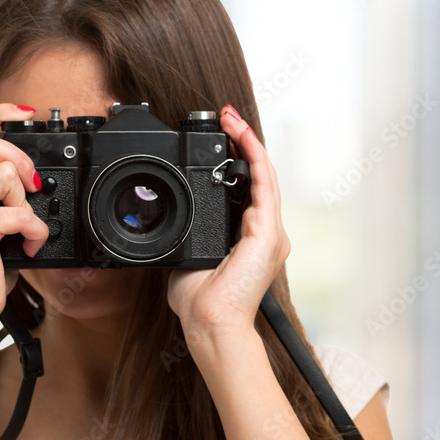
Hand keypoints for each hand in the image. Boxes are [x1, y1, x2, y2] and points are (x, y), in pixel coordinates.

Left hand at [167, 105, 290, 345]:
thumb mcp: (187, 259)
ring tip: (232, 118)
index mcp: (247, 238)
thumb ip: (187, 238)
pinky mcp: (268, 234)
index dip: (236, 160)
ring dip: (248, 142)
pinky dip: (253, 157)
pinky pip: (264, 185)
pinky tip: (243, 137)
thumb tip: (169, 225)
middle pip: (257, 176)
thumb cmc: (200, 301)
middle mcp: (264, 232)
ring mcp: (270, 232)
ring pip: (263, 175)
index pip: (245, 189)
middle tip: (226, 116)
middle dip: (242, 143)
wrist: (211, 323)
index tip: (219, 139)